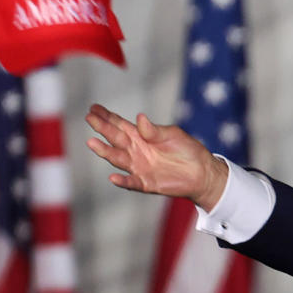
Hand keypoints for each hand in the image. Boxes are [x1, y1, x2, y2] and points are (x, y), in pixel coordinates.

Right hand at [85, 103, 228, 208]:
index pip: (120, 125)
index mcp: (141, 136)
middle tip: (89, 118)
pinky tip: (113, 177)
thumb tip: (139, 118)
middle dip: (102, 128)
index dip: (107, 117)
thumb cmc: (187, 150)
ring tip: (92, 142)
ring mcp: (139, 167)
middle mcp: (136, 151)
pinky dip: (123, 181)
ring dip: (105, 152)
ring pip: (118, 159)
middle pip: (115, 138)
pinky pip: (132, 182)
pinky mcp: (146, 183)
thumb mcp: (172, 135)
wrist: (202, 172)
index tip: (93, 109)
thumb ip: (154, 130)